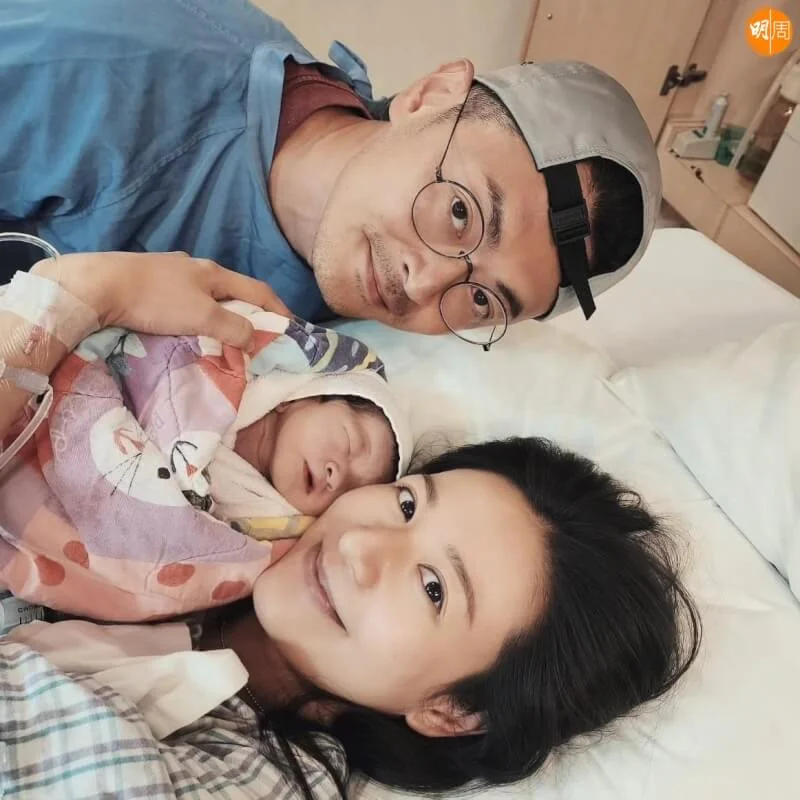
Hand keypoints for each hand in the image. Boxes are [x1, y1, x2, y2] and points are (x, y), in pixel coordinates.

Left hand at [33, 251, 290, 347]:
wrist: (99, 284)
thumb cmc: (155, 299)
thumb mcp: (202, 317)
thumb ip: (233, 327)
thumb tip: (253, 336)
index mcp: (214, 272)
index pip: (259, 289)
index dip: (278, 309)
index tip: (292, 328)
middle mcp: (196, 267)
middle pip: (234, 290)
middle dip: (249, 311)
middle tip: (257, 335)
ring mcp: (171, 271)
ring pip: (207, 293)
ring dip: (221, 312)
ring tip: (222, 333)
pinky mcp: (149, 280)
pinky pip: (184, 298)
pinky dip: (196, 312)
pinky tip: (186, 324)